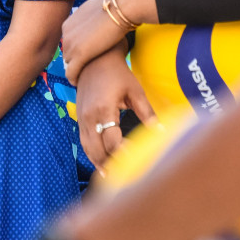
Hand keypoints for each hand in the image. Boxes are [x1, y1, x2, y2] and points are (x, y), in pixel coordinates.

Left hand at [61, 0, 132, 84]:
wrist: (118, 9)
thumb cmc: (111, 9)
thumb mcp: (92, 11)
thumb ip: (87, 20)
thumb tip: (94, 20)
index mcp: (67, 24)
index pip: (67, 43)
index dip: (75, 50)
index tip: (84, 56)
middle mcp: (66, 35)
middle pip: (66, 53)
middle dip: (74, 60)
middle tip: (85, 67)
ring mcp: (71, 45)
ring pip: (68, 64)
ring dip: (75, 69)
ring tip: (83, 75)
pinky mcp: (80, 55)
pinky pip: (71, 73)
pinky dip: (73, 79)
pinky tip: (78, 83)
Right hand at [75, 50, 155, 171]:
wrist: (93, 60)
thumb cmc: (118, 74)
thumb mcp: (135, 91)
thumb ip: (146, 113)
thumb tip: (160, 132)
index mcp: (104, 109)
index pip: (112, 142)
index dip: (123, 155)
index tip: (134, 163)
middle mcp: (89, 117)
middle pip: (97, 150)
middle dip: (110, 165)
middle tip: (123, 179)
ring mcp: (81, 118)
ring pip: (88, 149)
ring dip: (99, 163)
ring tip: (111, 178)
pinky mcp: (79, 118)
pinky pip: (83, 142)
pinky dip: (92, 154)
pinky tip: (102, 163)